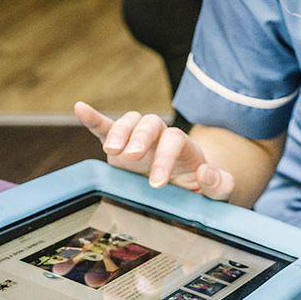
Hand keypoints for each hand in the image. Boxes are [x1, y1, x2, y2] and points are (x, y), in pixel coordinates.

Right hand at [74, 102, 235, 198]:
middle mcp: (161, 137)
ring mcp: (139, 140)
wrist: (188, 188)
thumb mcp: (218, 191)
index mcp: (184, 147)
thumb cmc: (202, 189)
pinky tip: (80, 108)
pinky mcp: (121, 147)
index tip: (156, 184)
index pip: (174, 141)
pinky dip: (94, 119)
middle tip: (131, 157)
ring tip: (111, 149)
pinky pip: (107, 128)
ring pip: (130, 121)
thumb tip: (205, 171)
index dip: (165, 158)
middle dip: (140, 137)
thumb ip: (220, 184)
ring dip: (120, 131)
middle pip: (151, 123)